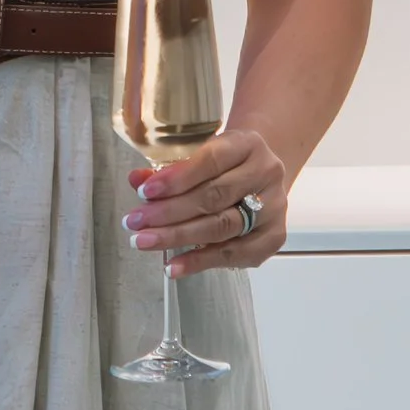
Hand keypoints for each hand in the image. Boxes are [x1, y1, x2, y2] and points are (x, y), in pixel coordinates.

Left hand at [124, 122, 288, 270]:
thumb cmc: (225, 165)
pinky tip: (173, 265)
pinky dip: (200, 261)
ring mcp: (273, 207)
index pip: (211, 161)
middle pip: (214, 197)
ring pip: (223, 226)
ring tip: (146, 242)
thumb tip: (136, 180)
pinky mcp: (273, 237)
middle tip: (135, 222)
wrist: (262, 175)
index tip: (144, 192)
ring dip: (179, 237)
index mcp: (247, 144)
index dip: (177, 178)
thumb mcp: (201, 155)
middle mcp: (266, 173)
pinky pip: (235, 254)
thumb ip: (170, 168)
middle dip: (170, 212)